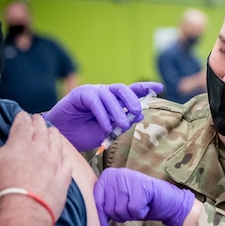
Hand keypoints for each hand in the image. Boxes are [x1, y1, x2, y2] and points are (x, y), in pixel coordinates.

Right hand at [0, 112, 71, 218]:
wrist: (24, 213)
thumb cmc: (3, 190)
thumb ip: (2, 152)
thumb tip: (5, 150)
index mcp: (20, 143)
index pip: (23, 123)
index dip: (22, 117)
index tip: (22, 116)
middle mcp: (41, 149)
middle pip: (42, 129)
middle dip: (38, 122)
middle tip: (36, 120)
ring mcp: (55, 162)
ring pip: (57, 141)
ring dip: (52, 134)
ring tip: (50, 131)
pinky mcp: (65, 176)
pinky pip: (66, 160)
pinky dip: (62, 154)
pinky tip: (61, 155)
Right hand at [43, 82, 163, 150]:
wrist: (64, 137)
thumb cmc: (86, 134)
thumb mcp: (109, 130)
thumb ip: (121, 123)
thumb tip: (136, 116)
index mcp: (114, 101)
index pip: (132, 91)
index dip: (145, 88)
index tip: (160, 87)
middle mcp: (105, 93)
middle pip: (122, 89)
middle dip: (133, 100)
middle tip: (137, 113)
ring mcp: (92, 91)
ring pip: (109, 95)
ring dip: (118, 111)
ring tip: (122, 126)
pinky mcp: (80, 93)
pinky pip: (95, 101)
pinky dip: (103, 114)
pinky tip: (106, 126)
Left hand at [94, 168, 194, 225]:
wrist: (166, 200)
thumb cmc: (140, 203)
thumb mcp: (118, 201)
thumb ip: (104, 204)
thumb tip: (85, 221)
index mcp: (107, 176)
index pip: (96, 202)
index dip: (100, 220)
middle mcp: (116, 174)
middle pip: (109, 209)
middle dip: (121, 215)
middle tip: (132, 208)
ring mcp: (129, 178)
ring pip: (120, 210)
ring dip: (131, 214)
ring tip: (139, 205)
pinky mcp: (141, 185)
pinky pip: (134, 209)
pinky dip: (140, 213)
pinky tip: (146, 204)